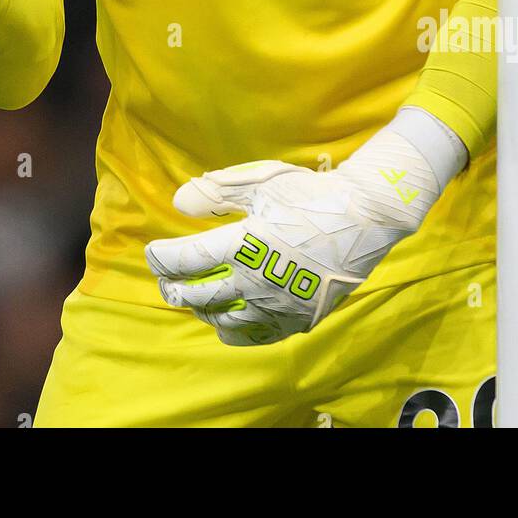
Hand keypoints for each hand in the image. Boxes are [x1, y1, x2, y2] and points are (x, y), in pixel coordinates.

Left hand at [144, 115, 458, 345]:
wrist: (364, 218)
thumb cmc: (309, 194)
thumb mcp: (260, 182)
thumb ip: (216, 193)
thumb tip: (178, 204)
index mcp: (243, 245)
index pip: (186, 260)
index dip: (162, 257)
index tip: (153, 252)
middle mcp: (256, 282)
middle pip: (198, 295)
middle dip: (174, 288)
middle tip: (165, 280)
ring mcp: (277, 306)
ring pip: (223, 320)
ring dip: (201, 310)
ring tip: (194, 299)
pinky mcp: (297, 319)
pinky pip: (256, 336)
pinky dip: (233, 331)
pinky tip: (226, 322)